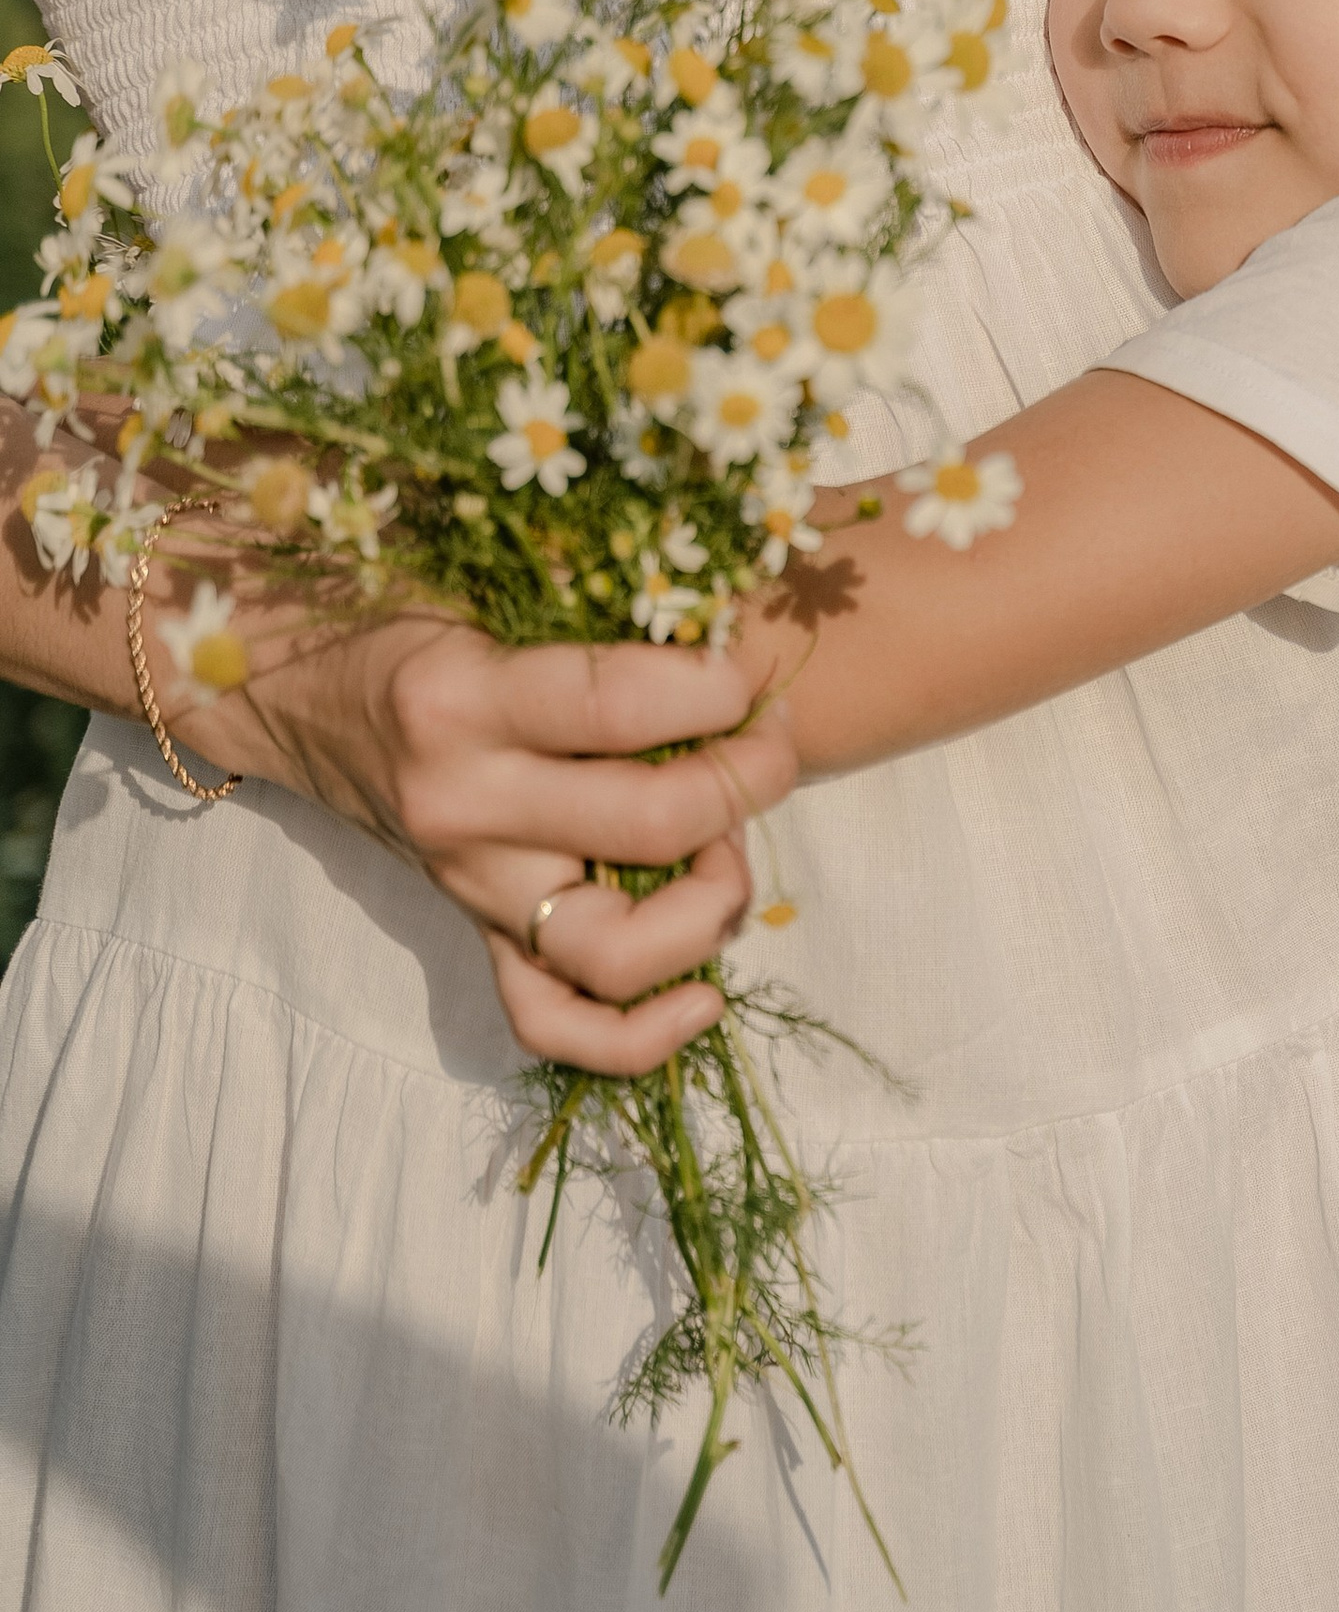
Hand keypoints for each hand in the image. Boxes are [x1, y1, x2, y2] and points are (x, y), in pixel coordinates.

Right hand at [161, 566, 799, 1070]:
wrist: (293, 690)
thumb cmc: (407, 610)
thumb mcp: (482, 575)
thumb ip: (591, 596)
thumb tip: (733, 609)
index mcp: (461, 697)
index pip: (621, 708)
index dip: (718, 689)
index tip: (751, 667)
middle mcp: (463, 804)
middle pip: (650, 826)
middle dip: (749, 779)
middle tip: (773, 740)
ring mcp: (469, 885)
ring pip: (616, 952)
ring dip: (712, 904)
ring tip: (733, 846)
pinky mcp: (474, 933)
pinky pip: (553, 1023)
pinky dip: (640, 1036)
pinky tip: (705, 993)